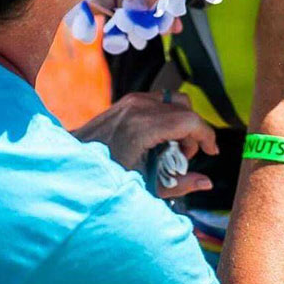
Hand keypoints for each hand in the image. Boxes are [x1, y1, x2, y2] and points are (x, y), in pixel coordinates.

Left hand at [73, 90, 218, 196]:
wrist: (72, 161)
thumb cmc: (106, 178)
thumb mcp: (143, 185)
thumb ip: (178, 184)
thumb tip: (207, 183)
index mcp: (142, 127)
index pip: (189, 120)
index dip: (207, 136)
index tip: (211, 152)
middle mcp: (139, 106)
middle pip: (186, 108)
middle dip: (193, 132)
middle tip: (184, 156)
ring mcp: (133, 99)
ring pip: (175, 100)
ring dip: (182, 122)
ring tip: (173, 148)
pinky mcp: (129, 98)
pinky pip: (161, 100)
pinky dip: (169, 116)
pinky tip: (161, 138)